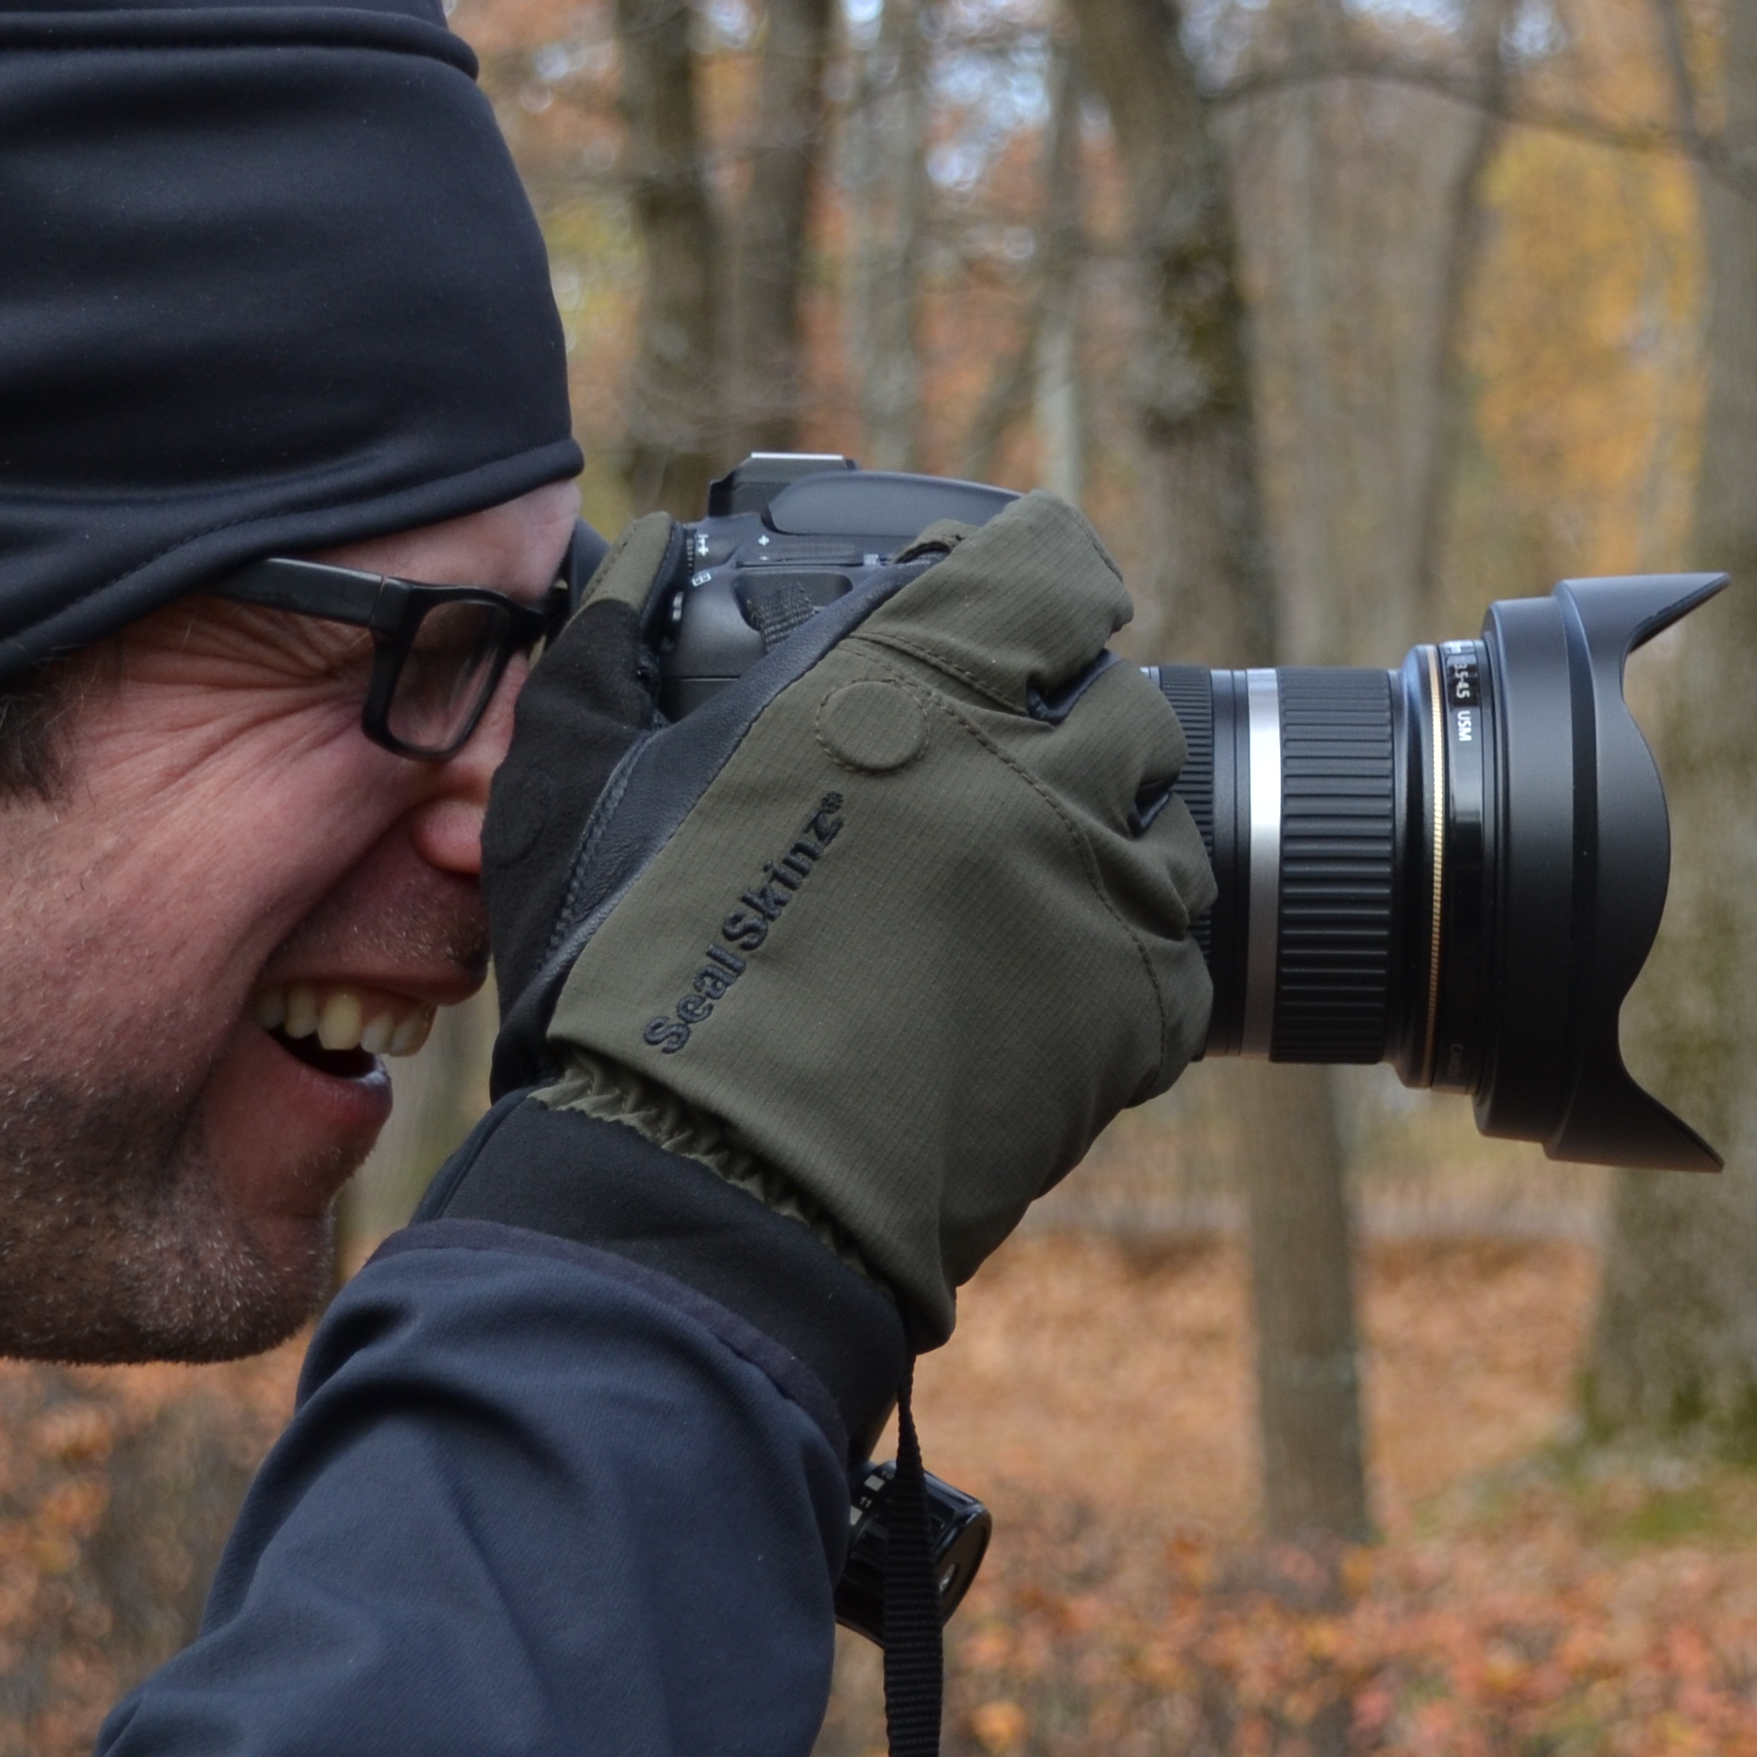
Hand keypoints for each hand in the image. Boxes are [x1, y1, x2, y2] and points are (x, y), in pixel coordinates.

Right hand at [482, 491, 1212, 1338]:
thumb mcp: (579, 783)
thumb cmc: (631, 983)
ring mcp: (1099, 894)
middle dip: (1069, 725)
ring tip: (1015, 893)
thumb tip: (634, 576)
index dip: (1036, 583)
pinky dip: (1125, 956)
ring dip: (1107, 838)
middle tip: (994, 780)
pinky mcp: (1136, 1014)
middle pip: (1121, 702)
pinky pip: (1178, 951)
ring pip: (1164, 824)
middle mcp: (1032, 772)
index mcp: (914, 687)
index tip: (1020, 611)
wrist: (706, 1188)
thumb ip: (614, 650)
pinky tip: (1041, 984)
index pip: (1051, 568)